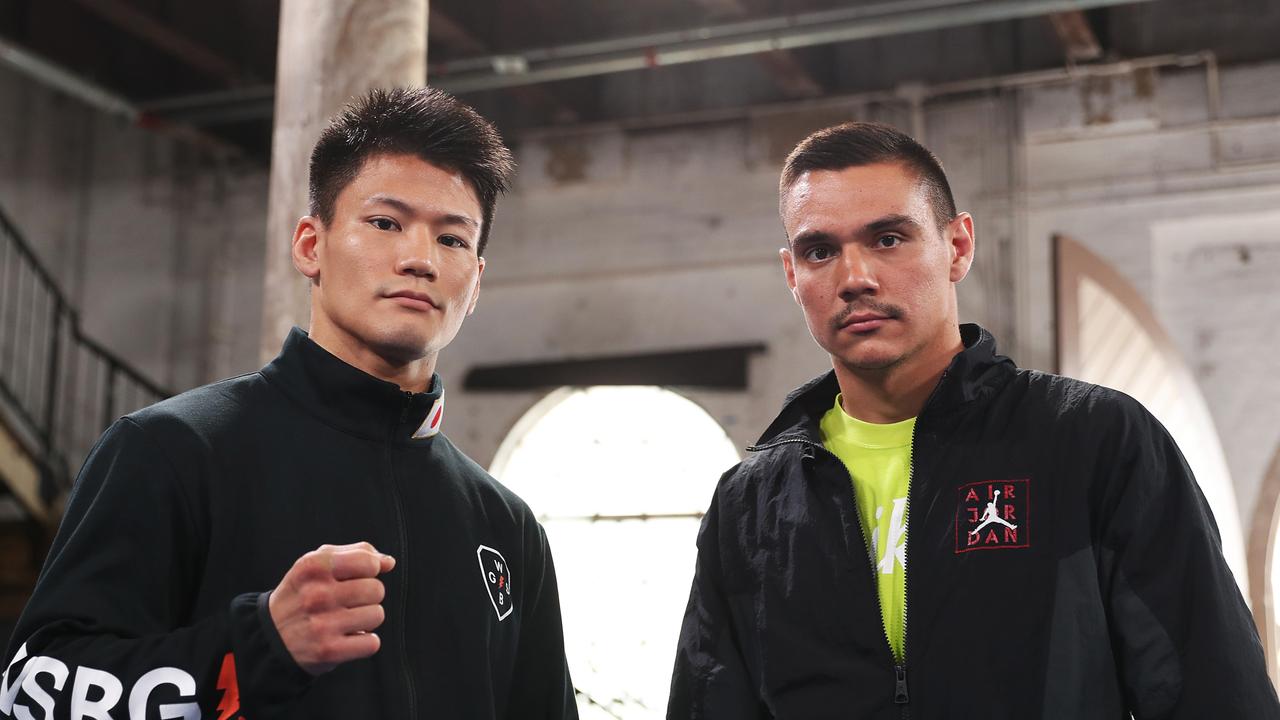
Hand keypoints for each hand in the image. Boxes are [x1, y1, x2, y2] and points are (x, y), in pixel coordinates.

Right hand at [268, 542, 395, 674]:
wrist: (271, 636)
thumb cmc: (302, 593)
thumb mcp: (318, 563)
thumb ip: (356, 553)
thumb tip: (388, 562)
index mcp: (314, 567)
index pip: (368, 562)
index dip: (369, 570)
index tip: (357, 577)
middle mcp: (317, 594)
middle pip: (376, 590)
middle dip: (368, 596)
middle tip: (348, 602)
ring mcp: (322, 624)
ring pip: (377, 615)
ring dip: (366, 619)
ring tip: (346, 620)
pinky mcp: (329, 651)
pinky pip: (372, 643)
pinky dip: (364, 642)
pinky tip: (347, 637)